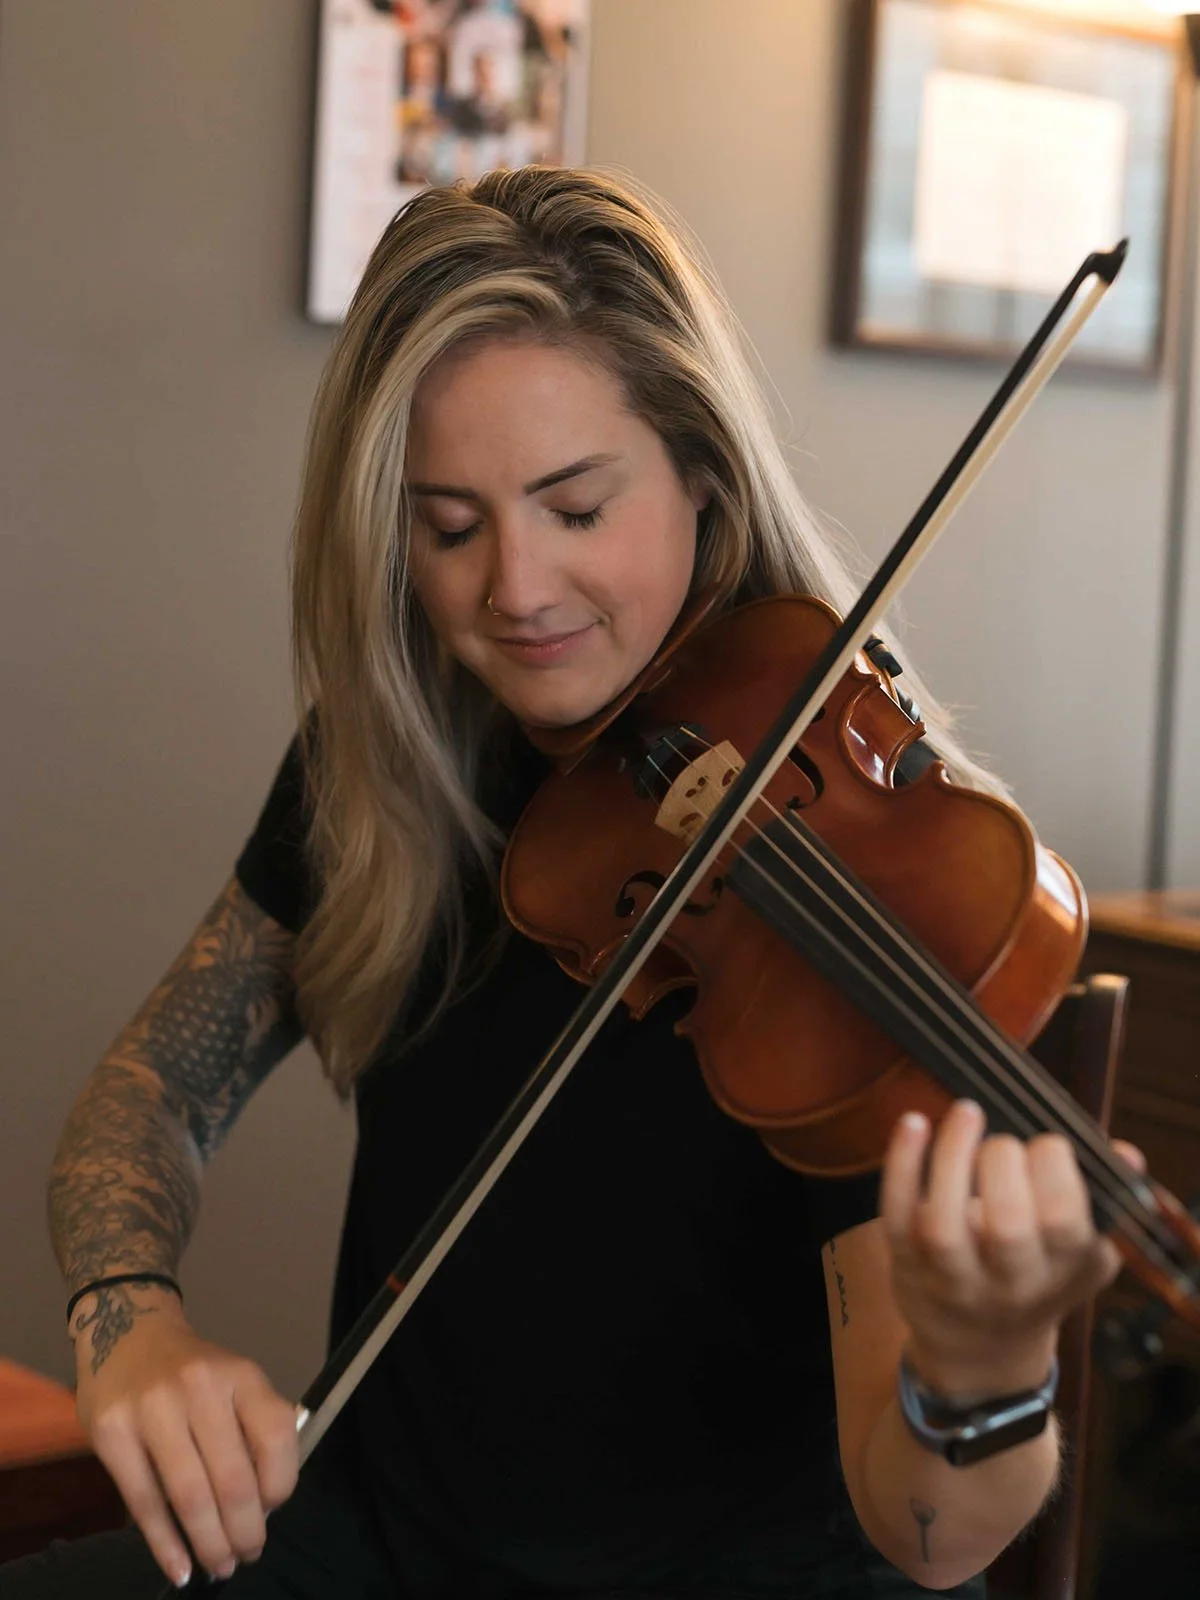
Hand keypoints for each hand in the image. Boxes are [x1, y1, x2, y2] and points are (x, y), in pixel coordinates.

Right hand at [73, 1288, 298, 1586]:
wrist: (126, 1335)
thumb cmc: (190, 1372)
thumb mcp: (233, 1382)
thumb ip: (251, 1429)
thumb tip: (265, 1505)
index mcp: (240, 1375)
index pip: (276, 1437)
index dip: (280, 1485)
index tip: (273, 1510)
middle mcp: (200, 1388)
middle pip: (232, 1478)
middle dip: (245, 1530)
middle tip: (248, 1553)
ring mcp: (152, 1409)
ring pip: (189, 1496)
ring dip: (209, 1543)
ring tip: (219, 1565)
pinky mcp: (112, 1433)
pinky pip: (144, 1502)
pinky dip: (165, 1544)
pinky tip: (180, 1567)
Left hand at [881, 1099, 1143, 1400]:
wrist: (980, 1349)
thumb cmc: (1036, 1275)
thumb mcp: (1080, 1251)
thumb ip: (1104, 1200)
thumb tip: (1126, 1153)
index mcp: (1062, 1271)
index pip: (1064, 1222)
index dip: (1054, 1170)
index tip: (1046, 1144)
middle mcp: (1008, 1282)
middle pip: (1006, 1226)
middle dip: (1003, 1164)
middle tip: (1003, 1142)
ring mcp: (952, 1277)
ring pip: (943, 1223)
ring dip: (951, 1156)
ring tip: (966, 1111)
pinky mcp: (906, 1263)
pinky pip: (895, 1214)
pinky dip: (901, 1164)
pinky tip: (914, 1122)